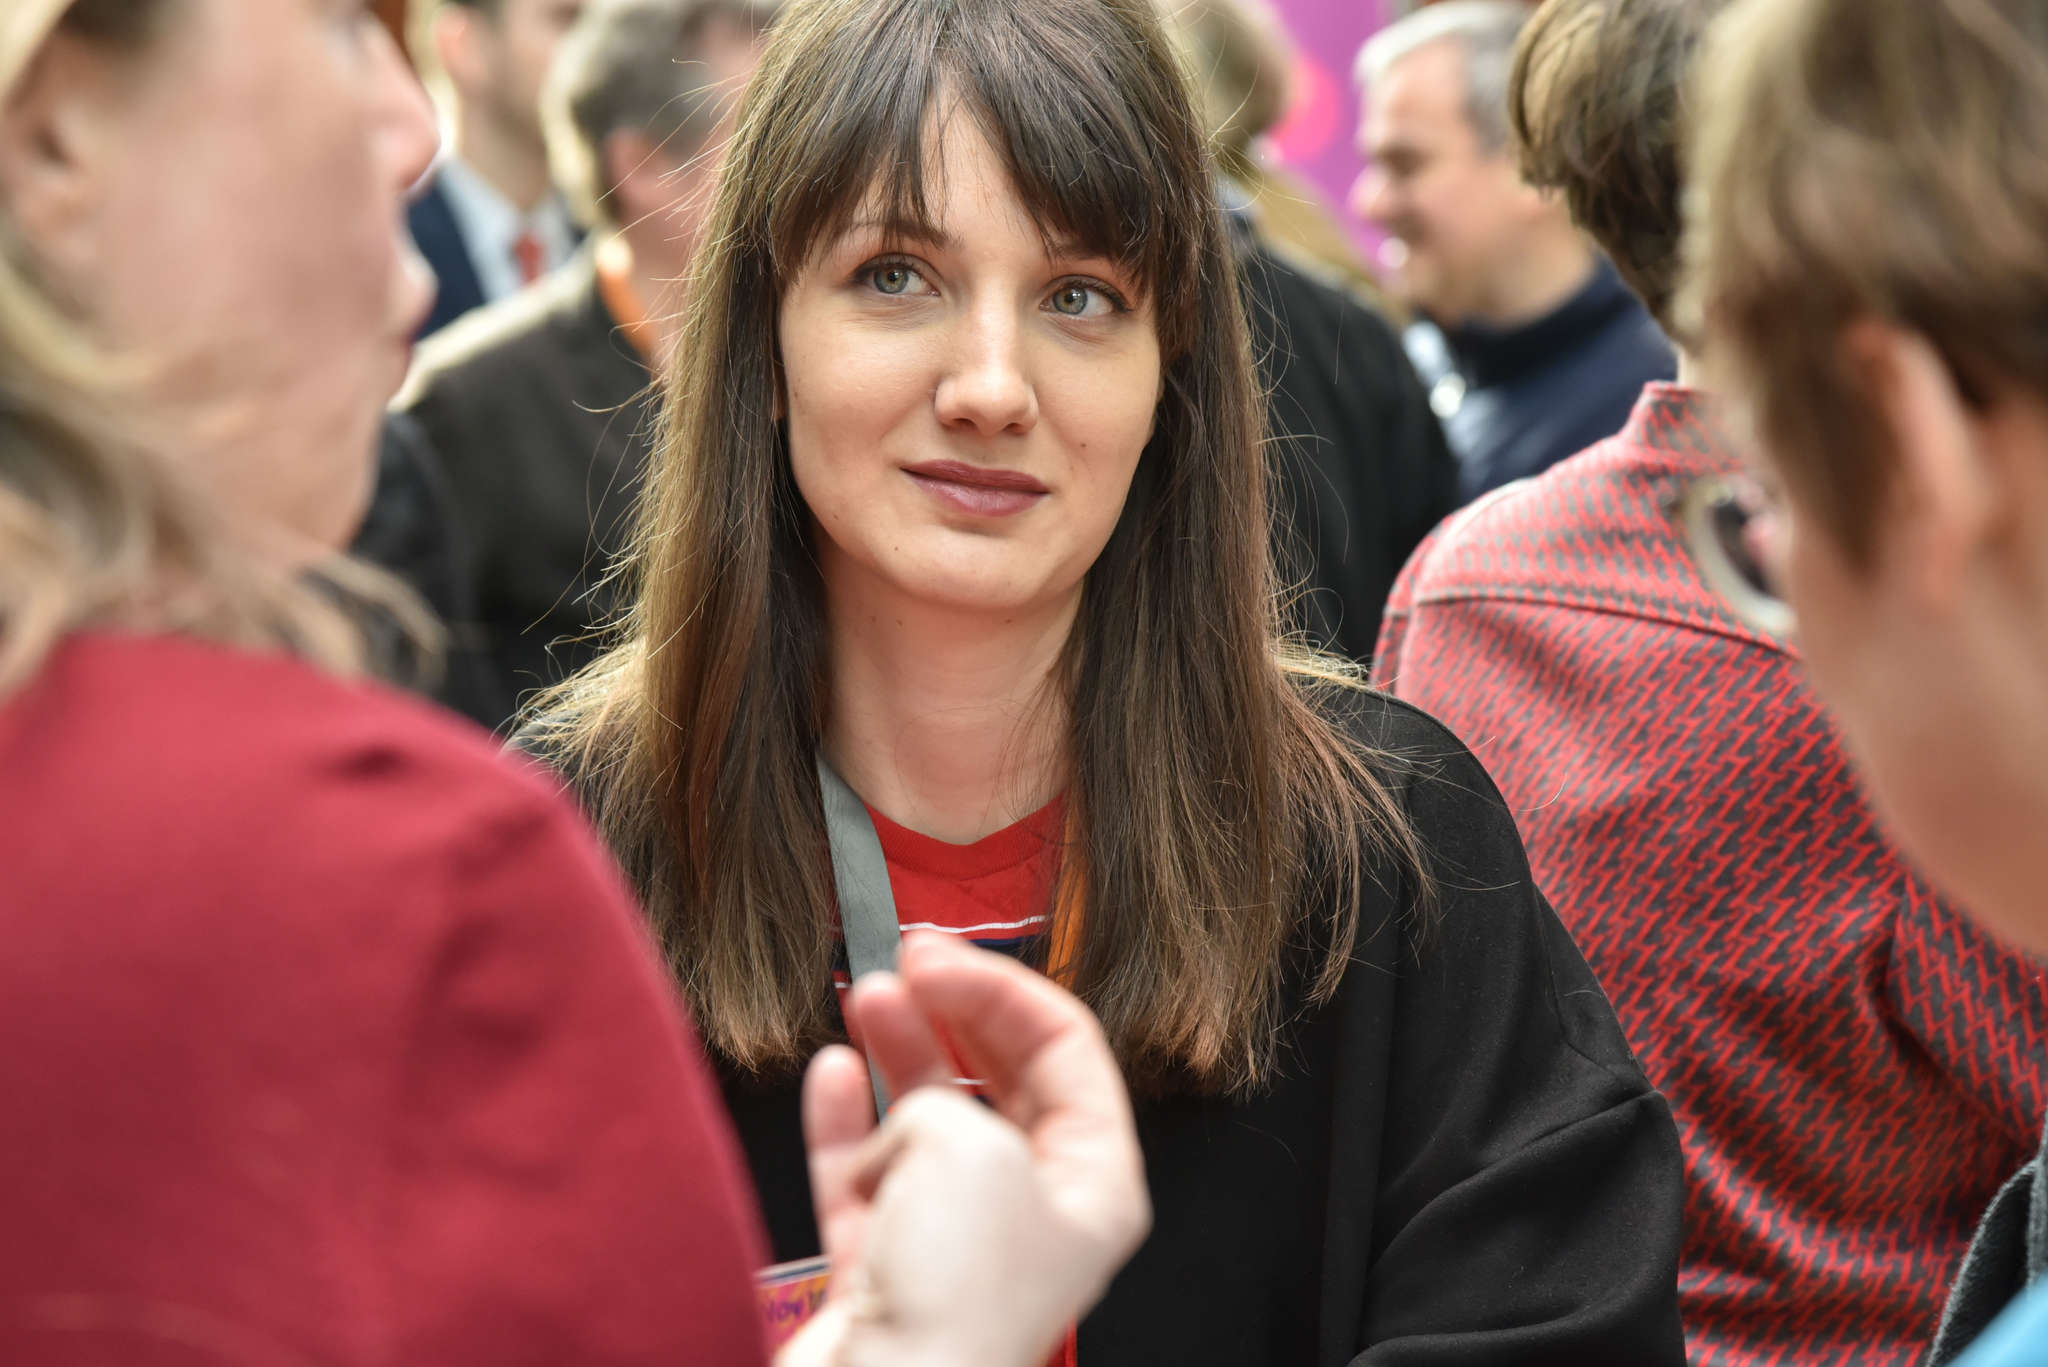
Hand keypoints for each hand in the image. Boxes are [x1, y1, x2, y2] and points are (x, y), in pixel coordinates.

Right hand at [776, 933, 1149, 1366]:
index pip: (1068, 1054)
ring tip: (867, 999)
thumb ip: (943, 1097)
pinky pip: (869, 1174)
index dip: (1006, 991)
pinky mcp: (887, 1267)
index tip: (946, 955)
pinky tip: (834, 1071)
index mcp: (1093, 1186)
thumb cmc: (952, 1299)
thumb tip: (906, 1113)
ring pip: (930, 1121)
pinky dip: (849, 1120)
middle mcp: (1031, 1215)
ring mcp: (957, 1242)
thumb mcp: (968, 1146)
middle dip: (953, 1014)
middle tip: (910, 963)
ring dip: (899, 1054)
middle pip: (1001, 1081)